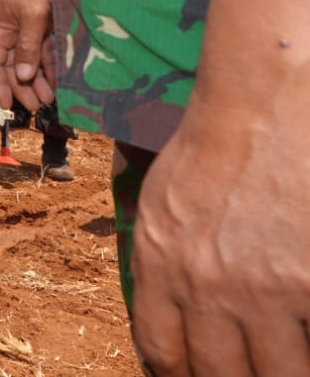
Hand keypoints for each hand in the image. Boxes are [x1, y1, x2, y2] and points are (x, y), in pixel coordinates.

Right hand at [0, 0, 54, 115]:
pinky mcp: (46, 28)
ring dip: (39, 80)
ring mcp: (30, 30)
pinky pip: (47, 52)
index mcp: (0, 27)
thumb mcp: (32, 14)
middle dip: (23, 87)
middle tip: (35, 106)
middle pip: (13, 65)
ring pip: (32, 62)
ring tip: (50, 98)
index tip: (7, 103)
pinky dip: (51, 67)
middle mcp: (13, 31)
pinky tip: (58, 81)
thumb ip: (27, 45)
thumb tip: (23, 75)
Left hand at [130, 102, 309, 375]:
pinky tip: (303, 335)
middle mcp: (209, 286)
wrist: (265, 104)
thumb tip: (171, 325)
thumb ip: (159, 268)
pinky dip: (309, 344)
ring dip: (283, 370)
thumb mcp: (159, 208)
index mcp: (161, 267)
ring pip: (281, 372)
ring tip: (286, 360)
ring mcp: (268, 288)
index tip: (198, 376)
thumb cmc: (212, 150)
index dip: (182, 375)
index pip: (163, 352)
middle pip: (220, 374)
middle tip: (247, 370)